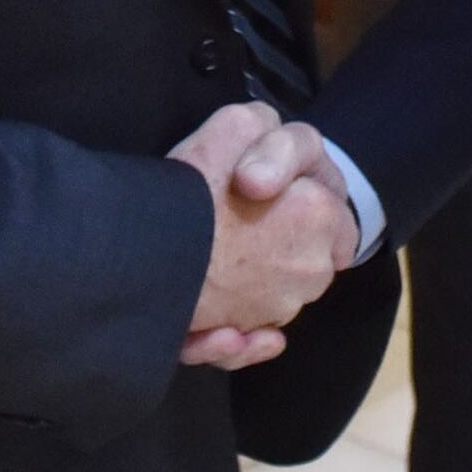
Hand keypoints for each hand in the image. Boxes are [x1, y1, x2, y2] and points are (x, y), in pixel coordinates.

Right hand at [168, 103, 353, 367]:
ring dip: (253, 283)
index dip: (302, 200)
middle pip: (308, 256)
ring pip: (274, 296)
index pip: (336, 214)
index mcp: (321, 216)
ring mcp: (276, 311)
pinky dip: (237, 335)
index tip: (265, 194)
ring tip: (211, 260)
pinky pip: (246, 340)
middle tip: (236, 221)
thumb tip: (274, 152)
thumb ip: (269, 129)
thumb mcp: (234, 125)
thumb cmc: (189, 190)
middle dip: (282, 243)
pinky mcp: (240, 345)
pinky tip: (218, 320)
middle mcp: (312, 271)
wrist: (135, 259)